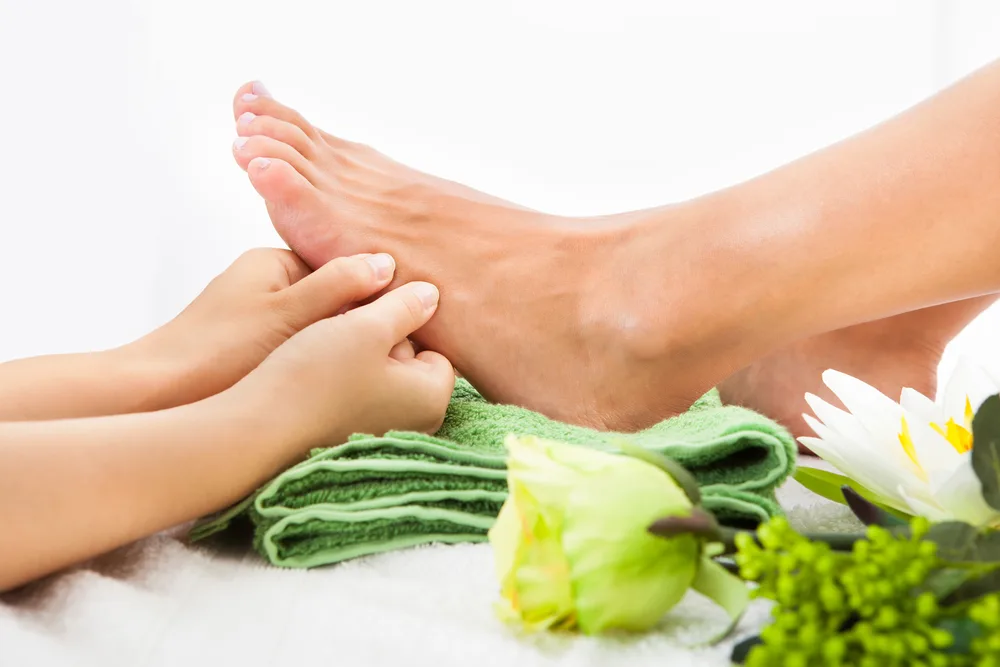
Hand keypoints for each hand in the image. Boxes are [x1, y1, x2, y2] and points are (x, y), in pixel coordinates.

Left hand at [129, 248, 399, 408]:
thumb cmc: (219, 351)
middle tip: (392, 354)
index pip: (344, 269)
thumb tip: (388, 264)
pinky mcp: (257, 352)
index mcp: (275, 263)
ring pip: (323, 329)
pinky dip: (320, 364)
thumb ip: (339, 286)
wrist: (156, 396)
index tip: (405, 323)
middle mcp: (269, 286)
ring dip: (341, 347)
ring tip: (366, 372)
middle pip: (336, 300)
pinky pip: (305, 351)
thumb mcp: (289, 313)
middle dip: (361, 324)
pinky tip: (334, 385)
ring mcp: (263, 320)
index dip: (377, 296)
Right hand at [231, 278, 455, 450]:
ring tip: (327, 347)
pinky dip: (344, 381)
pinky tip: (316, 371)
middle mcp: (417, 425)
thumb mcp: (366, 327)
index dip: (403, 325)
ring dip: (359, 357)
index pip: (435, 348)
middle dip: (382, 341)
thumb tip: (432, 294)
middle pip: (409, 363)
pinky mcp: (353, 439)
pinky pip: (358, 397)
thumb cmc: (317, 376)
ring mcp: (384, 435)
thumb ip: (404, 306)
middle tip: (347, 328)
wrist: (258, 429)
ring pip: (381, 377)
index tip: (371, 318)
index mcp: (431, 399)